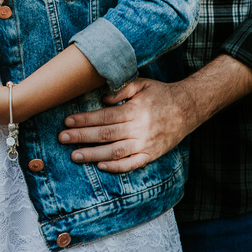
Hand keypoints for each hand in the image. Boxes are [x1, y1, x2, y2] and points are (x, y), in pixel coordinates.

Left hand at [56, 77, 193, 173]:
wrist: (188, 108)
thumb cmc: (161, 94)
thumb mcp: (142, 83)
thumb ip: (122, 89)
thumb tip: (102, 98)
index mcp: (135, 110)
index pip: (104, 117)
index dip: (85, 120)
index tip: (67, 121)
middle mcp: (139, 128)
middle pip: (106, 135)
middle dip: (82, 137)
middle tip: (62, 138)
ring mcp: (146, 144)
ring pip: (115, 152)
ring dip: (93, 154)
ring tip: (75, 155)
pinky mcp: (152, 155)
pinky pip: (132, 164)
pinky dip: (116, 167)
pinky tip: (100, 166)